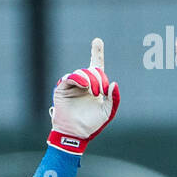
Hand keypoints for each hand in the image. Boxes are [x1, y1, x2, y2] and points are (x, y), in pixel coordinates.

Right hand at [49, 37, 119, 152]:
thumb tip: (114, 84)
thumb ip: (113, 99)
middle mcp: (83, 84)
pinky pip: (70, 77)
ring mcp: (72, 86)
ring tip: (93, 91)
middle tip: (100, 91)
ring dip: (90, 79)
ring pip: (81, 72)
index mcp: (94, 86)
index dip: (97, 53)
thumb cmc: (91, 126)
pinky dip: (78, 79)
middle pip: (92, 70)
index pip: (96, 66)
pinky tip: (84, 86)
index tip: (97, 41)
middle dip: (98, 78)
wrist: (75, 135)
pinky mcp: (62, 89)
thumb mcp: (107, 112)